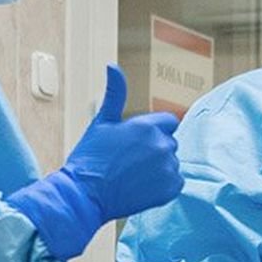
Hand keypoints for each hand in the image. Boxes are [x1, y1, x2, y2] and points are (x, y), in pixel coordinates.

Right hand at [56, 64, 182, 221]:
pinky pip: (176, 182)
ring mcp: (168, 168)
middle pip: (170, 143)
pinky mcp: (170, 188)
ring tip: (134, 175)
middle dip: (155, 149)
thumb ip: (115, 94)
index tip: (139, 143)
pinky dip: (164, 185)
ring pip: (172, 162)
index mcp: (147, 126)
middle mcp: (161, 145)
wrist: (85, 194)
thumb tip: (113, 67)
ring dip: (159, 167)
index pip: (169, 122)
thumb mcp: (101, 122)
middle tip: (131, 161)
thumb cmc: (90, 159)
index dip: (155, 131)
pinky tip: (142, 186)